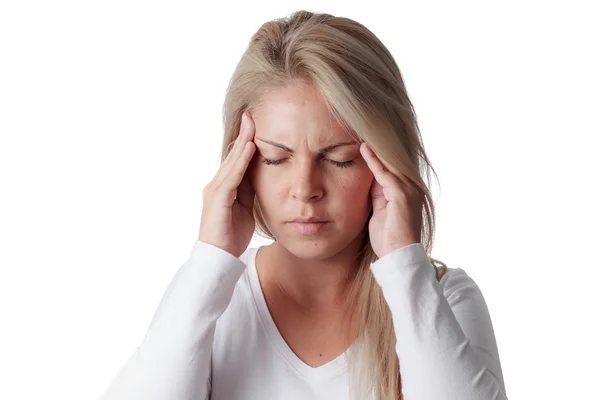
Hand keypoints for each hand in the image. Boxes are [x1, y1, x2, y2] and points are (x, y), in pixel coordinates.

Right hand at [198, 111, 256, 257]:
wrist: (219, 258)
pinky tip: (249, 147)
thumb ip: (250, 191)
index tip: (256, 124)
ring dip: (242, 141)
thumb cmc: (232, 236)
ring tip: (251, 123)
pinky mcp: (218, 199)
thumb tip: (262, 174)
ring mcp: (215, 190)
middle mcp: (217, 185)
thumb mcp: (246, 208)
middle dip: (243, 134)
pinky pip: (232, 176)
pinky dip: (241, 160)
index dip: (246, 142)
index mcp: (225, 187)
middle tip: (252, 114)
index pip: (237, 159)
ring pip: (232, 161)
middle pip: (232, 155)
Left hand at [359, 142, 423, 258]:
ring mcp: (409, 190)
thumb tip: (368, 177)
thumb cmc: (388, 238)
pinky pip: (385, 173)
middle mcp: (412, 186)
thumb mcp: (380, 210)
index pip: (391, 163)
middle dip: (377, 143)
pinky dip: (374, 161)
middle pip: (392, 158)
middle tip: (359, 126)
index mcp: (407, 189)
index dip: (377, 150)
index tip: (361, 135)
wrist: (398, 258)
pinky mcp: (402, 195)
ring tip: (360, 131)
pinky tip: (363, 149)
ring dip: (375, 147)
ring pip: (390, 161)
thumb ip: (377, 193)